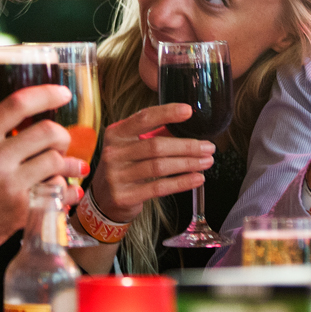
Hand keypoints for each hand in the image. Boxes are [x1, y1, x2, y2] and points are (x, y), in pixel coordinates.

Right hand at [0, 85, 84, 258]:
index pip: (18, 105)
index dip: (46, 94)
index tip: (63, 93)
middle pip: (48, 132)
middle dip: (61, 135)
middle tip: (60, 142)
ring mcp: (10, 185)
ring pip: (56, 162)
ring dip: (68, 164)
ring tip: (71, 167)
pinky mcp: (20, 210)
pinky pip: (55, 193)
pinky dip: (66, 192)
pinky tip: (68, 191)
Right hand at [87, 104, 214, 223]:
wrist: (102, 200)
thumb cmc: (124, 167)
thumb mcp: (131, 146)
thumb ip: (154, 135)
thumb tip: (186, 125)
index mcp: (116, 134)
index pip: (143, 118)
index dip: (167, 113)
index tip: (188, 111)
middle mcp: (114, 153)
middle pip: (156, 145)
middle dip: (187, 146)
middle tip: (208, 147)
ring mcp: (117, 176)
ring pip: (159, 167)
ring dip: (188, 164)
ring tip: (206, 162)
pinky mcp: (124, 196)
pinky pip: (159, 188)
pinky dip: (181, 183)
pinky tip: (197, 179)